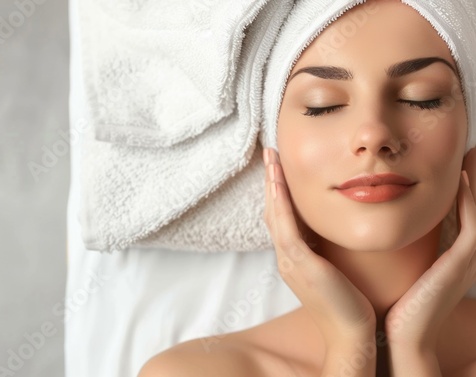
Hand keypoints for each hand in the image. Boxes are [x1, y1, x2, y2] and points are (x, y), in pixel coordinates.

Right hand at [263, 148, 375, 346]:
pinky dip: (279, 202)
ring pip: (275, 214)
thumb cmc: (348, 301)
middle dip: (270, 181)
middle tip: (269, 154)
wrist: (350, 333)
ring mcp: (289, 260)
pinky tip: (278, 182)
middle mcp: (285, 256)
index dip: (277, 191)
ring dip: (272, 184)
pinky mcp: (299, 263)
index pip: (280, 217)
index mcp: (293, 257)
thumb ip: (324, 247)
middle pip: (272, 211)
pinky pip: (285, 226)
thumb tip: (329, 225)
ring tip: (271, 159)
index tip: (278, 167)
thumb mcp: (333, 267)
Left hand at [385, 148, 475, 349]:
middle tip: (469, 150)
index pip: (458, 211)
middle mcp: (463, 253)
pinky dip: (471, 200)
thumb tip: (380, 223)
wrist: (399, 334)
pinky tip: (462, 179)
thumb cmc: (393, 300)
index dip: (459, 187)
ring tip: (471, 154)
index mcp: (449, 254)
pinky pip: (473, 224)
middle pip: (475, 206)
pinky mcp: (464, 262)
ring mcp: (467, 258)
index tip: (449, 162)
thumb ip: (397, 244)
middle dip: (475, 178)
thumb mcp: (398, 265)